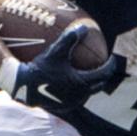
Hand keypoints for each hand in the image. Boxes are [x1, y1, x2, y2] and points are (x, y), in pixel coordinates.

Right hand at [0, 25, 121, 112]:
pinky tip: (73, 83)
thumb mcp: (56, 51)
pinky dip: (78, 90)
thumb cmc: (41, 68)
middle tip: (103, 66)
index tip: (111, 58)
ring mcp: (72, 103)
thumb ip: (70, 39)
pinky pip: (76, 98)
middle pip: (98, 85)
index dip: (110, 65)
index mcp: (83, 83)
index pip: (104, 73)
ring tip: (89, 75)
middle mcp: (80, 96)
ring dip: (90, 84)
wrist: (24, 88)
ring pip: (87, 93)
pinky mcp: (63, 107)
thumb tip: (83, 27)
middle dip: (103, 76)